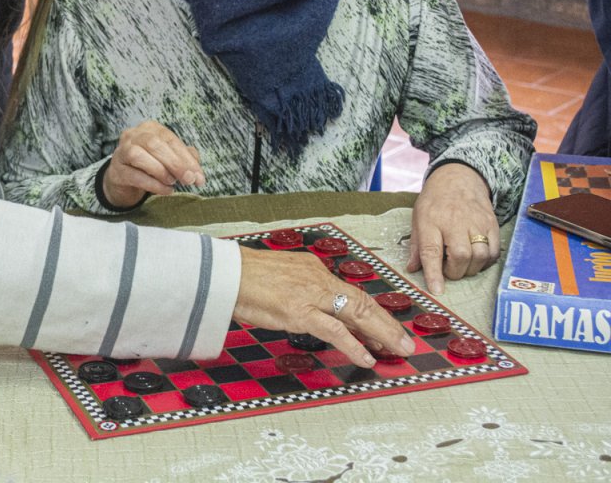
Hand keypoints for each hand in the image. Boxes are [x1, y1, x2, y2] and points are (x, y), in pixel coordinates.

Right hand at [101, 121, 205, 208]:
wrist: (123, 178)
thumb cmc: (149, 164)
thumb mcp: (169, 157)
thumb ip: (185, 159)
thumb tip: (196, 173)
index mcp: (149, 128)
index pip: (170, 139)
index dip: (186, 158)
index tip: (199, 176)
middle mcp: (133, 136)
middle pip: (154, 144)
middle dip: (175, 163)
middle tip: (189, 180)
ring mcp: (121, 152)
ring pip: (138, 156)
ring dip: (160, 170)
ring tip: (172, 182)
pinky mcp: (116, 171)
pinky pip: (134, 176)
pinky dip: (153, 184)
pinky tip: (166, 190)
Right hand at [233, 247, 414, 367]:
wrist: (222, 274)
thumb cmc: (242, 277)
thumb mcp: (278, 277)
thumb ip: (298, 289)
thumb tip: (308, 307)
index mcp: (312, 270)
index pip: (350, 292)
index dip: (372, 311)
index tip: (386, 326)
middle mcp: (317, 279)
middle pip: (361, 301)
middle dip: (386, 323)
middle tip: (405, 340)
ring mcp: (310, 295)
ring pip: (356, 313)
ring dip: (381, 333)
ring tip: (398, 349)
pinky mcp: (299, 311)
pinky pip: (334, 330)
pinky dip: (354, 345)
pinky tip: (367, 357)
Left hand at [407, 163, 498, 295]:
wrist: (458, 179)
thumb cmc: (435, 202)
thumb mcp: (418, 219)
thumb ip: (416, 245)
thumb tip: (412, 268)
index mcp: (431, 221)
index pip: (431, 251)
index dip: (434, 273)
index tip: (436, 290)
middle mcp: (455, 222)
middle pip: (461, 256)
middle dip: (455, 272)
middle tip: (448, 269)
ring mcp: (476, 223)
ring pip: (480, 256)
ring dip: (470, 268)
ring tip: (461, 263)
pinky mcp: (492, 224)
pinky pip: (493, 251)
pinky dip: (485, 261)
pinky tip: (475, 257)